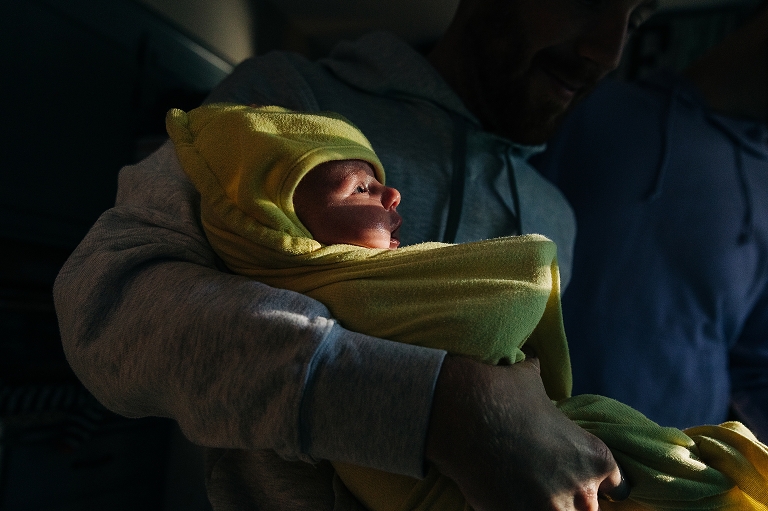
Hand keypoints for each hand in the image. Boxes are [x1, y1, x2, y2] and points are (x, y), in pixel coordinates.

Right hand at [425, 355, 626, 509]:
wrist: (462, 414)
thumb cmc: (500, 395)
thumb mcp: (532, 382)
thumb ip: (543, 387)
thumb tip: (533, 363)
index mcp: (594, 458)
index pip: (615, 484)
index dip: (595, 479)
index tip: (576, 475)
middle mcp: (580, 490)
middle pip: (588, 508)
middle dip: (572, 498)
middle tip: (546, 482)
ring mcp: (550, 510)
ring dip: (546, 504)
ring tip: (525, 490)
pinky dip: (517, 507)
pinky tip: (503, 496)